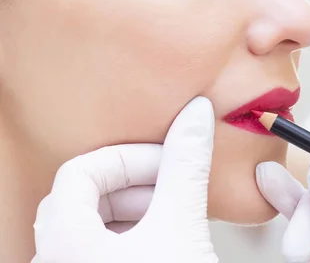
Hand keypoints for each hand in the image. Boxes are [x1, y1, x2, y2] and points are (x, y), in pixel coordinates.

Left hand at [32, 97, 218, 262]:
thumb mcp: (181, 225)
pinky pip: (101, 249)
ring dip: (137, 209)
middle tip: (171, 188)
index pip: (79, 171)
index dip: (128, 158)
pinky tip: (166, 240)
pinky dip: (134, 234)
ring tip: (174, 216)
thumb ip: (186, 167)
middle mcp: (57, 260)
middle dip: (135, 184)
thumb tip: (195, 118)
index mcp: (64, 242)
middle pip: (84, 196)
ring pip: (93, 224)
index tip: (165, 161)